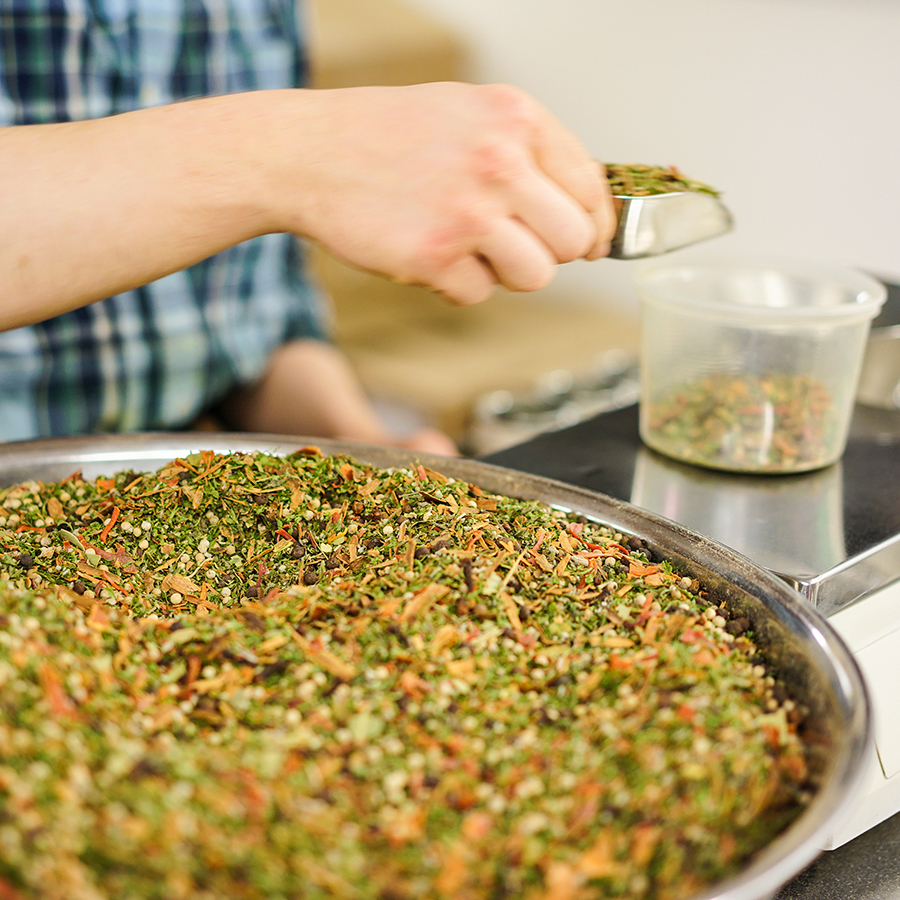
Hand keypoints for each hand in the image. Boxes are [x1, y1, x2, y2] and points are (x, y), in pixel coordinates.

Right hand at [271, 83, 616, 304]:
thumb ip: (530, 155)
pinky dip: (454, 285)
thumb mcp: (470, 115)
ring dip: (505, 273)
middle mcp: (499, 161)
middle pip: (574, 241)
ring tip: (466, 248)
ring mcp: (467, 211)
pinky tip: (427, 252)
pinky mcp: (434, 256)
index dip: (594, 225)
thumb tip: (587, 220)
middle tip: (512, 243)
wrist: (308, 153)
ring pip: (536, 276)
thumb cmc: (389, 137)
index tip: (590, 244)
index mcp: (516, 118)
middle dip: (548, 252)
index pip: (591, 187)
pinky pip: (478, 295)